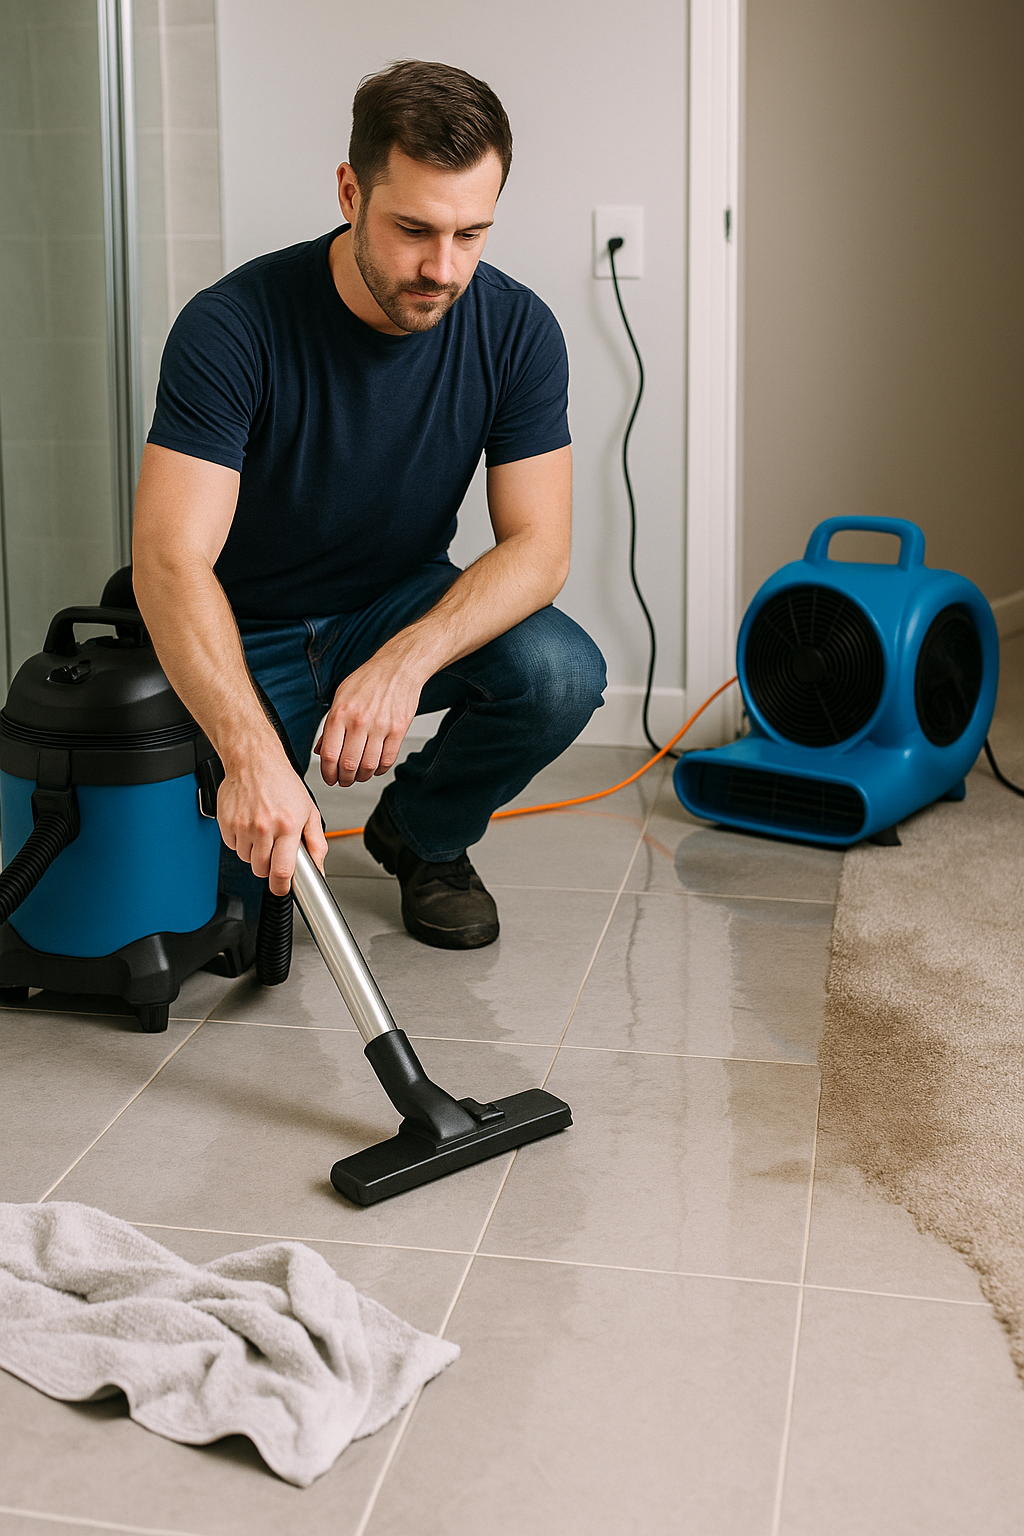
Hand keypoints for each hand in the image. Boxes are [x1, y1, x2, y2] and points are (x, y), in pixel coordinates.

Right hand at [216, 742, 327, 894]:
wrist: (255, 761)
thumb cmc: (282, 783)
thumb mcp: (309, 811)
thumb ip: (316, 842)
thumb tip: (319, 867)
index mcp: (288, 825)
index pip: (282, 870)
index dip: (282, 887)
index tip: (283, 889)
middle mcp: (264, 827)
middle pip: (261, 869)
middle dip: (268, 867)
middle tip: (274, 851)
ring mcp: (243, 825)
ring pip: (246, 859)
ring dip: (254, 853)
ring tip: (263, 833)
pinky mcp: (227, 822)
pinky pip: (233, 846)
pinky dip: (240, 842)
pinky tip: (250, 826)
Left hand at [315, 652, 424, 786]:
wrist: (397, 668)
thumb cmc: (367, 681)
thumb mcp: (340, 698)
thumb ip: (330, 726)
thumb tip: (320, 751)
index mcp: (340, 714)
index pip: (330, 755)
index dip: (328, 773)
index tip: (329, 778)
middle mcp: (359, 721)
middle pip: (348, 765)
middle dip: (344, 779)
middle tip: (344, 781)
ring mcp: (380, 726)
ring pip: (368, 766)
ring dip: (362, 777)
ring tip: (359, 775)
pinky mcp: (399, 730)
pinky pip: (388, 760)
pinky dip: (380, 769)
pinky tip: (375, 767)